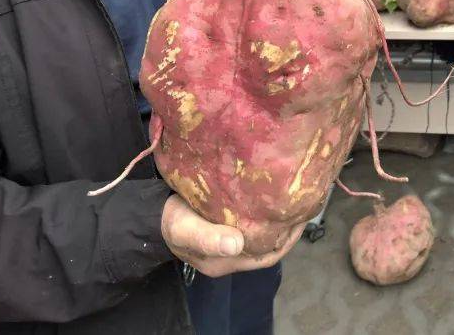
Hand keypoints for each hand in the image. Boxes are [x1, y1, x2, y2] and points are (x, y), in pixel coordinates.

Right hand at [161, 195, 303, 277]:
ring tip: (290, 195)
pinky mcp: (223, 223)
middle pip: (267, 243)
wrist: (150, 214)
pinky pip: (249, 219)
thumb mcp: (186, 230)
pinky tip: (267, 192)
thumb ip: (208, 238)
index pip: (267, 255)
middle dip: (286, 226)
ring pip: (260, 231)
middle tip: (302, 201)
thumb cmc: (170, 222)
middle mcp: (231, 253)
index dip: (287, 239)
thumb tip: (237, 244)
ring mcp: (227, 239)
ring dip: (275, 217)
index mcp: (226, 260)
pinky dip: (261, 209)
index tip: (302, 218)